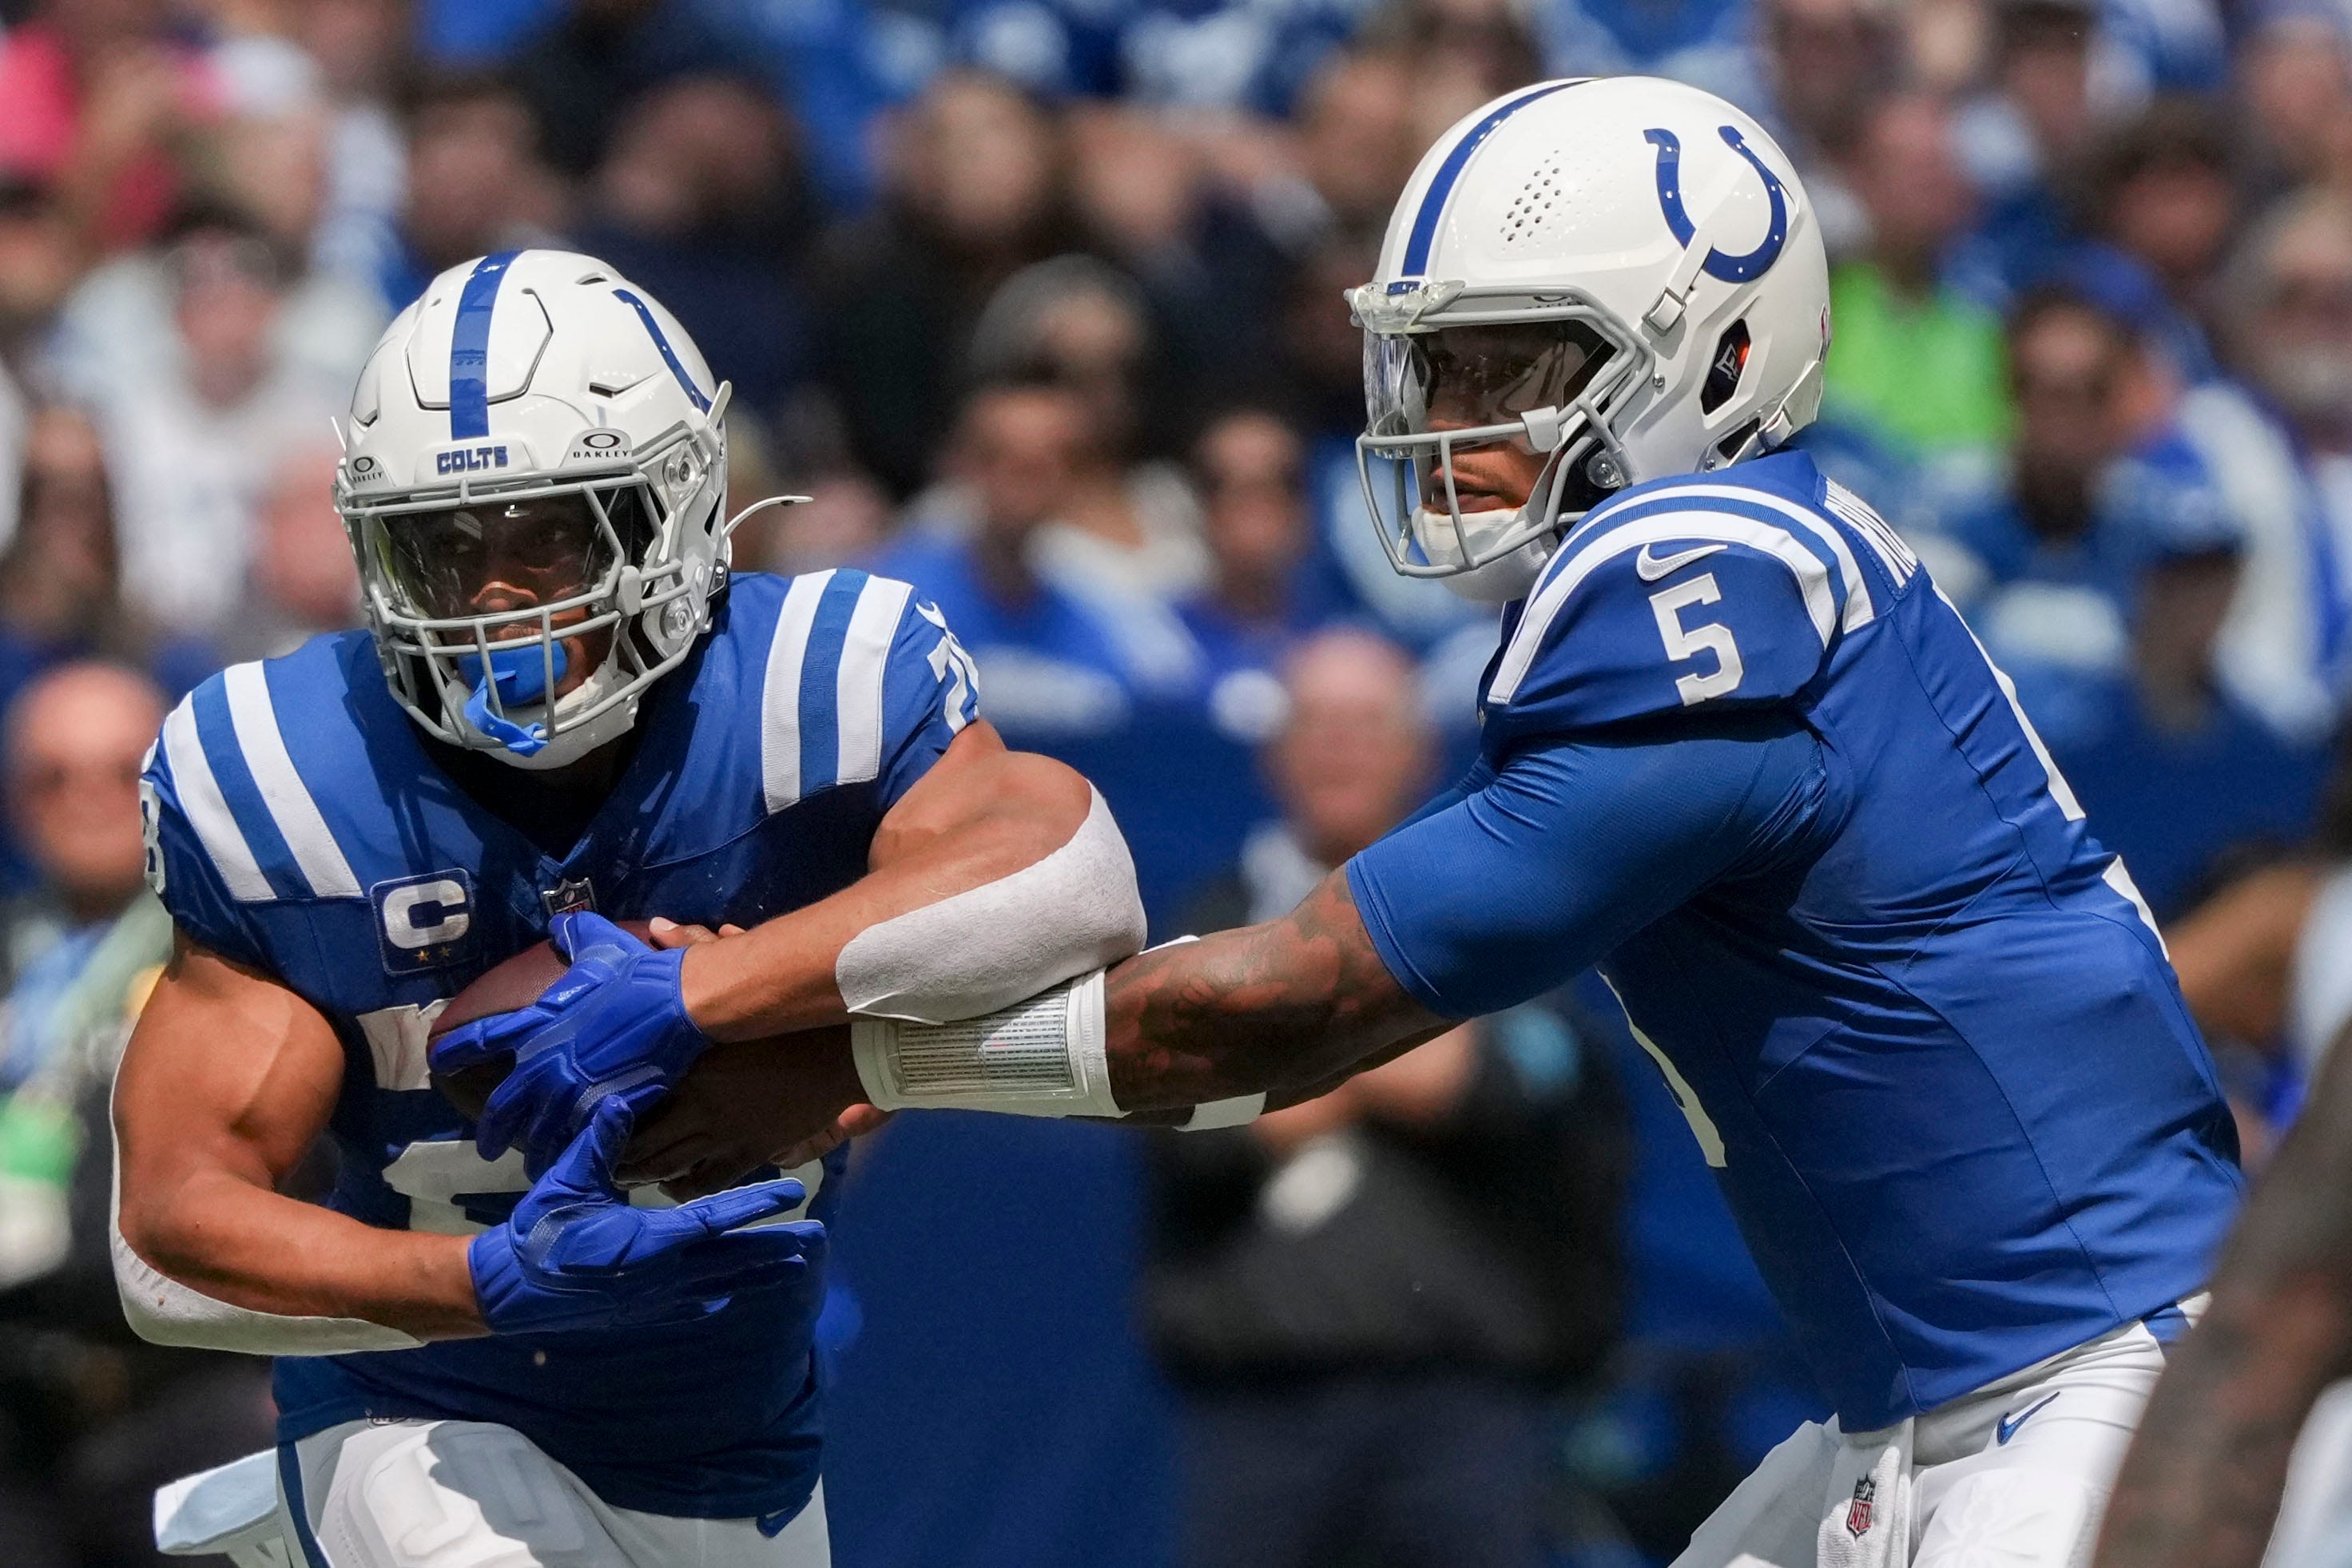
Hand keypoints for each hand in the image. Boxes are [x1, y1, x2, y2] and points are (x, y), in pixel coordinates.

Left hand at [430, 913, 712, 1175]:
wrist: (676, 1003)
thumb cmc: (636, 974)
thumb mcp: (598, 943)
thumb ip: (572, 935)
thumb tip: (559, 926)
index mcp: (536, 1025)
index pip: (480, 1040)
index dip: (455, 1052)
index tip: (438, 1063)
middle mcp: (543, 1064)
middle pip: (503, 1106)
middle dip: (491, 1131)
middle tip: (486, 1146)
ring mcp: (571, 1090)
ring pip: (538, 1133)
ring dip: (532, 1152)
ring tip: (531, 1167)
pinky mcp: (601, 1108)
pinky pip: (575, 1139)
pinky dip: (570, 1153)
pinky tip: (569, 1163)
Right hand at [467, 1099, 822, 1335]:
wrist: (509, 1293)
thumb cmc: (539, 1230)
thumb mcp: (568, 1181)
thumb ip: (601, 1141)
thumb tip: (625, 1097)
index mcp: (647, 1240)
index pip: (715, 1218)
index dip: (756, 1203)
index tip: (794, 1193)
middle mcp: (660, 1274)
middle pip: (732, 1259)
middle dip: (775, 1246)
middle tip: (817, 1235)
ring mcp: (654, 1299)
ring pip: (720, 1285)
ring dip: (759, 1274)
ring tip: (796, 1265)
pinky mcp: (642, 1313)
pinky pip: (692, 1303)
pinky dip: (719, 1294)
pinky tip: (735, 1292)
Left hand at [612, 921, 885, 1198]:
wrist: (843, 1049)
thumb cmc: (787, 1011)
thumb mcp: (738, 976)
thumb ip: (694, 951)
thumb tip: (659, 924)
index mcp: (687, 1064)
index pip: (626, 1097)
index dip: (595, 1112)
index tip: (577, 1113)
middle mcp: (697, 1107)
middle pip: (639, 1144)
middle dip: (611, 1154)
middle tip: (592, 1155)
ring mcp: (724, 1136)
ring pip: (667, 1168)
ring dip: (640, 1174)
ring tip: (620, 1174)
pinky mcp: (751, 1153)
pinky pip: (706, 1182)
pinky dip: (683, 1187)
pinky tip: (672, 1185)